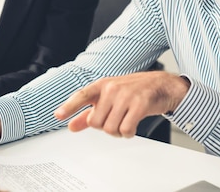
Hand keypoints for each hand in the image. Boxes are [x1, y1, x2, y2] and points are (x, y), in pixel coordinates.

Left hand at [54, 71, 189, 137]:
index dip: (69, 106)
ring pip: (110, 128)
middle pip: (95, 122)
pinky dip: (128, 133)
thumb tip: (71, 125)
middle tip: (114, 121)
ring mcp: (126, 96)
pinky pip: (126, 129)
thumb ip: (89, 112)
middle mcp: (112, 89)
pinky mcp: (140, 104)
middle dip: (103, 127)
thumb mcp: (109, 98)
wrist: (161, 85)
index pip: (82, 95)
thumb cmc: (133, 91)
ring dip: (117, 132)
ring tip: (124, 122)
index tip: (58, 115)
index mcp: (102, 85)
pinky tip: (132, 126)